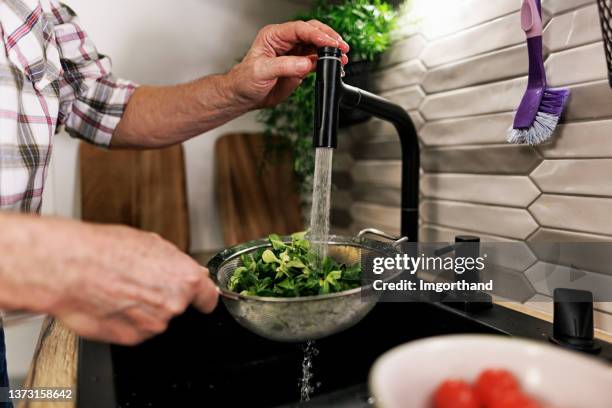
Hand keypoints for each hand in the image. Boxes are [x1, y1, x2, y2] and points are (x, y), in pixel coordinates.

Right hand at [0, 214, 217, 344]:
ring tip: (118, 288)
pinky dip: (125, 321)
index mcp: (184, 278)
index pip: (208, 296)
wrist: (70, 268)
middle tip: (138, 281)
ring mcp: (153, 324)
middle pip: (177, 306)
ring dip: (141, 309)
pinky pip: (135, 330)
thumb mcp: (150, 243)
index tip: (201, 299)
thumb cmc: (105, 251)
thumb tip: (190, 271)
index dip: (203, 297)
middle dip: (162, 296)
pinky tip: (110, 302)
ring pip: (154, 319)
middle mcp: (173, 304)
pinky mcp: (131, 338)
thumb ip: (176, 262)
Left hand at [226, 20, 349, 108]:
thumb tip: (306, 63)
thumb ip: (285, 66)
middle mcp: (286, 42)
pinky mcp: (299, 66)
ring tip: (342, 58)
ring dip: (331, 51)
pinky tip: (334, 67)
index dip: (317, 34)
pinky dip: (327, 63)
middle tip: (341, 47)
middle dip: (328, 38)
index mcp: (274, 36)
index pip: (300, 29)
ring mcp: (294, 54)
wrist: (244, 96)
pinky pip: (317, 61)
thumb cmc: (245, 81)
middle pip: (312, 32)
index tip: (329, 43)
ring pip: (317, 46)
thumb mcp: (262, 71)